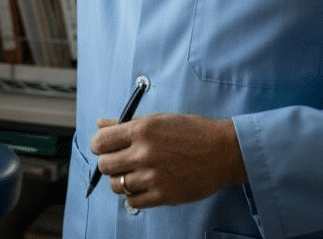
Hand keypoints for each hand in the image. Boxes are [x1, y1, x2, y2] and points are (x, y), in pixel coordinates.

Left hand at [89, 113, 247, 209]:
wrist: (223, 151)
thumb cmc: (193, 132)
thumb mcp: (159, 119)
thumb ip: (127, 124)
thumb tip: (100, 123)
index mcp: (142, 130)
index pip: (101, 141)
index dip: (98, 145)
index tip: (103, 147)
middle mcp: (144, 153)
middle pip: (105, 165)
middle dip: (107, 163)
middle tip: (119, 161)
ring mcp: (153, 176)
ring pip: (116, 185)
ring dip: (120, 180)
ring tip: (133, 174)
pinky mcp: (163, 195)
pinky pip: (132, 202)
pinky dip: (133, 196)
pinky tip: (142, 186)